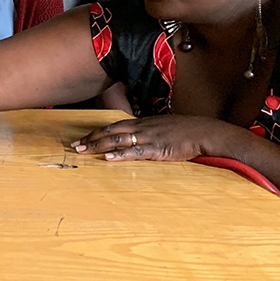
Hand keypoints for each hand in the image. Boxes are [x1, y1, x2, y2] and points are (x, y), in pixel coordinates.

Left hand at [72, 115, 230, 161]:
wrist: (204, 131)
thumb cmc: (184, 130)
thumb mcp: (160, 127)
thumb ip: (146, 131)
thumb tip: (132, 137)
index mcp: (141, 122)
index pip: (113, 126)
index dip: (96, 132)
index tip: (83, 138)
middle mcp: (141, 127)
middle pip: (111, 132)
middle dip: (92, 139)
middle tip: (75, 146)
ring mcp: (148, 137)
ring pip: (118, 140)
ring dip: (99, 146)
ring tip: (84, 151)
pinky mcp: (157, 149)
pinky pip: (136, 152)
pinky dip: (121, 155)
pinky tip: (109, 158)